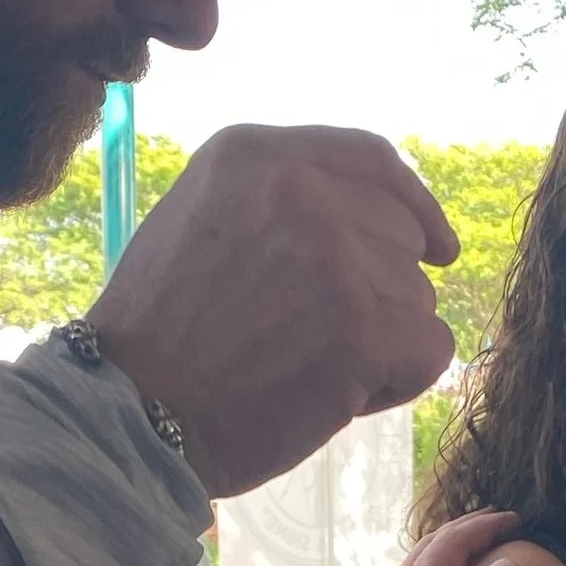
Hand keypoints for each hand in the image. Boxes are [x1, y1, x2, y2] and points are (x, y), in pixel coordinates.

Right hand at [91, 126, 459, 495]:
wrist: (130, 413)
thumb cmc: (162, 337)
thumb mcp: (202, 222)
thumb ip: (277, 204)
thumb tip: (374, 222)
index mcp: (253, 153)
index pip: (371, 159)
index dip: (414, 206)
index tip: (435, 246)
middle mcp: (300, 190)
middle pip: (401, 235)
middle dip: (377, 294)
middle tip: (309, 340)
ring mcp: (336, 257)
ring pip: (416, 297)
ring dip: (380, 343)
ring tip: (305, 369)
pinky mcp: (362, 328)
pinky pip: (431, 348)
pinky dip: (398, 382)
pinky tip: (337, 397)